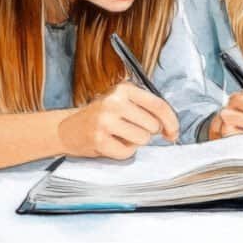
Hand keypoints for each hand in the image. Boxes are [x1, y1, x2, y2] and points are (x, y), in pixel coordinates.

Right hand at [57, 81, 179, 159]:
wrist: (68, 127)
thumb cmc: (101, 115)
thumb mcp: (123, 101)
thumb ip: (147, 108)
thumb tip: (171, 127)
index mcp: (124, 89)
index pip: (159, 105)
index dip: (171, 121)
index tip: (173, 132)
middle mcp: (114, 102)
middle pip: (153, 125)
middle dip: (148, 132)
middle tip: (130, 128)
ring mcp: (105, 120)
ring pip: (142, 139)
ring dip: (135, 142)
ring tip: (119, 135)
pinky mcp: (99, 139)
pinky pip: (127, 152)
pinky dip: (123, 152)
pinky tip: (111, 143)